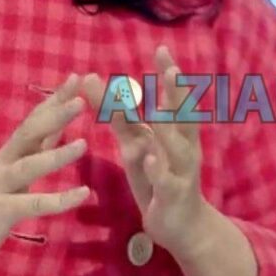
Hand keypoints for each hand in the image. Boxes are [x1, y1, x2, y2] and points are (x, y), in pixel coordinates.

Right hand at [0, 73, 91, 270]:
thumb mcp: (13, 169)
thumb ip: (36, 148)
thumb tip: (59, 124)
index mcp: (10, 152)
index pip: (34, 119)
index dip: (54, 99)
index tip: (76, 77)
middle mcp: (4, 163)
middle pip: (29, 133)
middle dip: (54, 115)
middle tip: (80, 98)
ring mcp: (0, 186)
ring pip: (29, 166)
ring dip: (56, 155)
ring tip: (84, 144)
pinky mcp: (0, 210)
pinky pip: (33, 204)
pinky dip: (59, 200)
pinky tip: (82, 194)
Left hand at [82, 45, 213, 255]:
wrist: (180, 226)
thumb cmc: (157, 180)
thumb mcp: (136, 146)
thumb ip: (118, 117)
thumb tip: (92, 82)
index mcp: (174, 133)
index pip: (173, 99)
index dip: (169, 75)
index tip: (162, 49)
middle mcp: (183, 147)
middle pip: (183, 116)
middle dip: (177, 93)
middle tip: (171, 69)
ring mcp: (181, 170)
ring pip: (178, 147)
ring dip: (168, 129)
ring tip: (158, 111)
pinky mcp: (174, 195)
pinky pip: (168, 181)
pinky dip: (159, 170)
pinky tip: (150, 159)